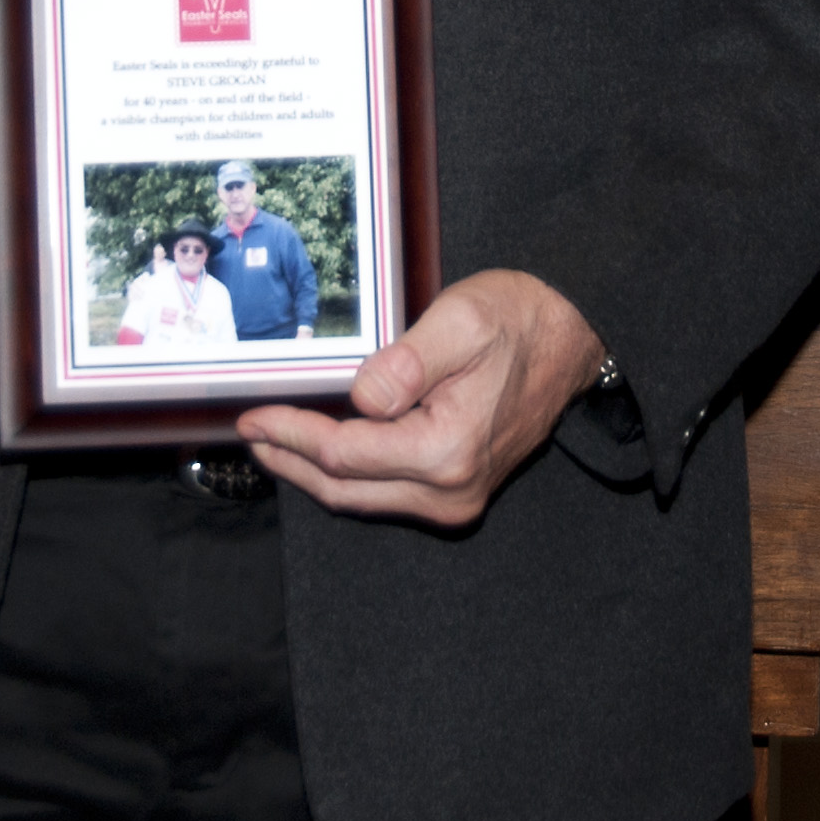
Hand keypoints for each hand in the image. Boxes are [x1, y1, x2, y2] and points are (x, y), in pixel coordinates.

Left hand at [235, 268, 598, 527]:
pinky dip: (346, 474)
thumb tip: (359, 398)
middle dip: (290, 462)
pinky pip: (385, 493)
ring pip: (361, 498)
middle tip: (249, 433)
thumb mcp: (461, 321)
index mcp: (448, 451)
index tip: (253, 415)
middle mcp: (452, 490)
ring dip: (313, 473)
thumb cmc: (519, 321)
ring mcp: (457, 499)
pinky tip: (322, 450)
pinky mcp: (458, 493)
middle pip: (344, 489)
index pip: (344, 454)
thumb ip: (405, 364)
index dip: (291, 435)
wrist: (570, 336)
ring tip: (273, 442)